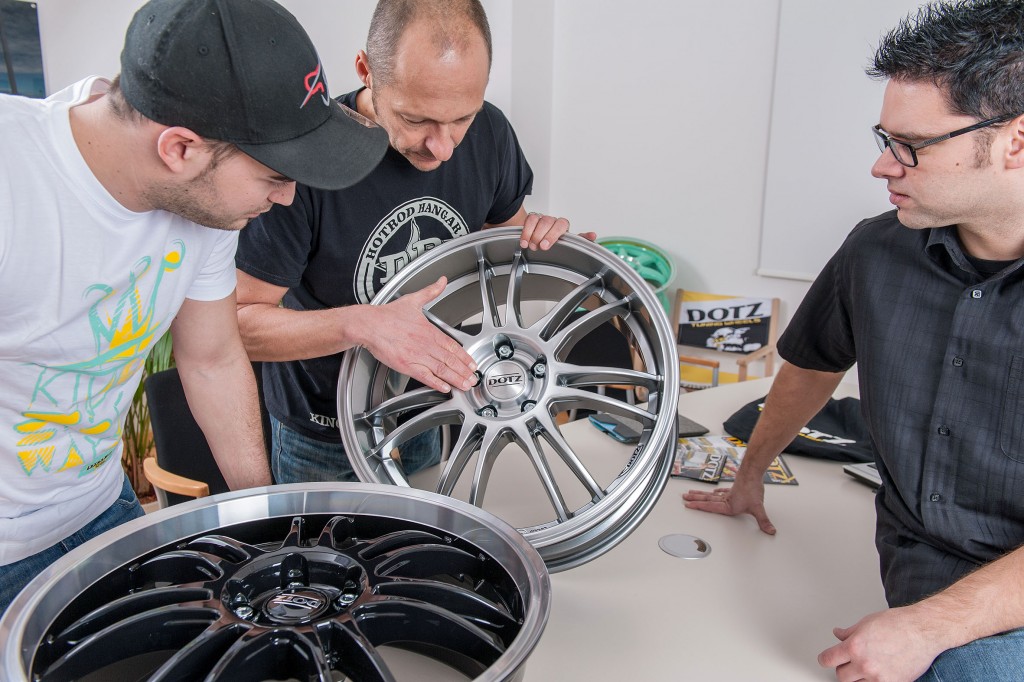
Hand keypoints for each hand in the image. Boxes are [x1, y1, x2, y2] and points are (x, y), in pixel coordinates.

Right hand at [362, 277, 477, 392]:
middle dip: (464, 371)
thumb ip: (430, 292)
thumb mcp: (413, 300)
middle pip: (450, 360)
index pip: (452, 346)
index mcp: (429, 331)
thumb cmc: (387, 315)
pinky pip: (424, 376)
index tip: (472, 363)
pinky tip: (445, 388)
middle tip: (473, 379)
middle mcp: (425, 344)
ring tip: (465, 385)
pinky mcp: (406, 365)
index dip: (465, 356)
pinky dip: (436, 383)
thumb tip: (442, 281)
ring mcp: (417, 355)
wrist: (369, 324)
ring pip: (441, 369)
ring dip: (455, 378)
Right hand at [519, 212, 595, 249]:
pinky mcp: (532, 219)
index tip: (546, 245)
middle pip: (549, 222)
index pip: (561, 224)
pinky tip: (524, 241)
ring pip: (538, 220)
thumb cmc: (559, 243)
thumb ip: (582, 240)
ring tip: (531, 245)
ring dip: (534, 234)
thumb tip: (593, 235)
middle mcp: (553, 221)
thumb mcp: (571, 244)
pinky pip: (529, 220)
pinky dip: (526, 231)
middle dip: (543, 235)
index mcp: (563, 226)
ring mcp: (542, 219)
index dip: (553, 234)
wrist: (545, 240)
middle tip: (541, 247)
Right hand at [682, 477, 776, 533]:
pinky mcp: (734, 488)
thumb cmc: (752, 488)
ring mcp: (729, 493)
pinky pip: (722, 491)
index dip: (698, 506)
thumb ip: (763, 521)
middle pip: (707, 499)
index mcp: (729, 505)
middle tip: (684, 498)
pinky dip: (717, 492)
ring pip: (712, 494)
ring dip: (701, 494)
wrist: (753, 472)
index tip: (688, 505)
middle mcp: (726, 499)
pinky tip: (715, 491)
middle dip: (695, 499)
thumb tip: (770, 531)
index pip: (710, 507)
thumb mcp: (758, 508)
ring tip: (692, 493)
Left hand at [818, 608, 938, 681]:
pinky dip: (874, 681)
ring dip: (859, 677)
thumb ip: (849, 632)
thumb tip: (838, 635)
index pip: (828, 659)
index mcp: (855, 647)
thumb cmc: (899, 624)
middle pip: (841, 676)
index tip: (825, 659)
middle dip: (843, 668)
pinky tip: (878, 673)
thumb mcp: (866, 622)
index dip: (825, 659)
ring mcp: (879, 677)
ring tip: (866, 666)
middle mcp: (865, 664)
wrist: (923, 631)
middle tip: (849, 662)